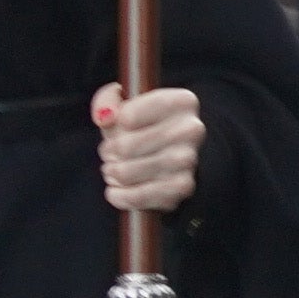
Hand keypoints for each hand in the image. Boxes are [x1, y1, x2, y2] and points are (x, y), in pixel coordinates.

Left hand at [91, 81, 203, 216]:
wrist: (167, 155)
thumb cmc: (142, 126)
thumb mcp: (122, 104)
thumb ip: (107, 101)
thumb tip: (106, 117)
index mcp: (182, 101)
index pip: (127, 117)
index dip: (113, 125)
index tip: (118, 128)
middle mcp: (192, 129)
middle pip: (125, 146)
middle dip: (109, 152)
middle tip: (110, 153)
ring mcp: (189, 160)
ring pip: (126, 173)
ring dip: (112, 173)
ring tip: (115, 169)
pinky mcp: (182, 187)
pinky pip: (136, 196)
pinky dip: (119, 195)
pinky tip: (117, 189)